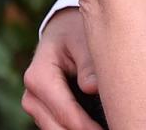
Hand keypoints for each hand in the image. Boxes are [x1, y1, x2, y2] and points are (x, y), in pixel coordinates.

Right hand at [22, 8, 100, 129]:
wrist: (63, 26)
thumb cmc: (75, 30)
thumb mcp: (83, 37)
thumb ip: (88, 63)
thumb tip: (93, 88)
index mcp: (39, 77)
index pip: (65, 111)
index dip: (87, 125)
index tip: (109, 128)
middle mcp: (31, 95)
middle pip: (58, 127)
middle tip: (114, 128)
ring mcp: (35, 105)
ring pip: (57, 129)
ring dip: (80, 129)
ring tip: (109, 124)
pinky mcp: (43, 109)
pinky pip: (59, 124)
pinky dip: (77, 126)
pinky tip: (96, 123)